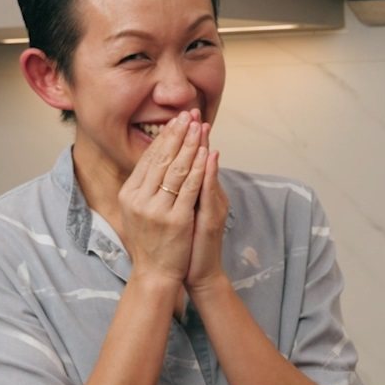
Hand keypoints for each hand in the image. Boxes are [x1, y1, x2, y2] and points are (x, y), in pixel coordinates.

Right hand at [118, 111, 207, 285]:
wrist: (156, 273)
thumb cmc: (150, 241)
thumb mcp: (138, 211)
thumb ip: (143, 186)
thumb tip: (155, 157)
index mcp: (128, 194)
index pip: (148, 158)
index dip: (163, 137)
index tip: (176, 120)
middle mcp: (138, 199)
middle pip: (161, 158)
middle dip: (178, 134)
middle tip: (189, 113)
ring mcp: (156, 210)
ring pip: (176, 169)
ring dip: (190, 144)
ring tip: (200, 126)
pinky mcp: (175, 220)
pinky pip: (190, 187)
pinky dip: (199, 168)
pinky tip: (207, 153)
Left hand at [185, 123, 230, 297]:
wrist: (197, 273)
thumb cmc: (187, 244)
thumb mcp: (183, 213)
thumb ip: (182, 191)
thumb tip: (170, 172)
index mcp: (201, 193)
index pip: (194, 161)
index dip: (188, 139)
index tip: (183, 117)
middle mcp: (210, 195)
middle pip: (201, 161)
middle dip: (195, 136)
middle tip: (192, 111)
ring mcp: (213, 206)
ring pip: (207, 172)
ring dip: (204, 147)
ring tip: (201, 125)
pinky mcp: (213, 218)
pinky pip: (209, 192)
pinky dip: (209, 174)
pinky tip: (209, 157)